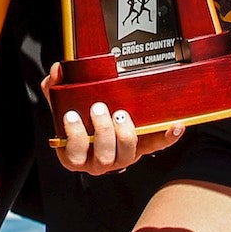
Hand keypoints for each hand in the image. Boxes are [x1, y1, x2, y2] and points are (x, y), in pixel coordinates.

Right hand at [49, 97, 181, 175]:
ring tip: (121, 113)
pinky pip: (156, 145)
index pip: (74, 155)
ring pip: (127, 155)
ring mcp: (123, 156)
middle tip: (100, 108)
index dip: (74, 137)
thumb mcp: (62, 103)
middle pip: (103, 157)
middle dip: (102, 132)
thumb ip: (55, 87)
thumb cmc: (79, 115)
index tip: (72, 116)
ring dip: (125, 134)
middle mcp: (100, 161)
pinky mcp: (142, 147)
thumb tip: (56, 70)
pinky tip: (175, 125)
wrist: (97, 122)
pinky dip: (167, 137)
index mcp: (76, 154)